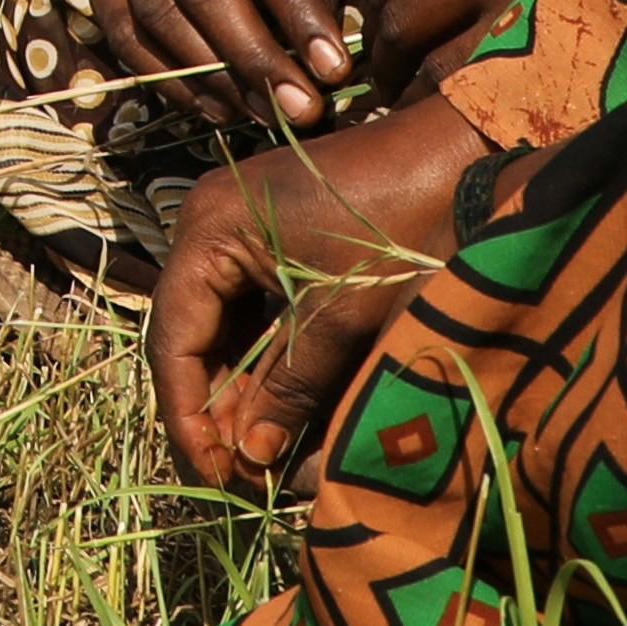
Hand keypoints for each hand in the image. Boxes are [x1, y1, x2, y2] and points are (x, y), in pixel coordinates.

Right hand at [94, 0, 372, 127]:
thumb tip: (324, 68)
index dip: (296, 10)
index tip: (331, 68)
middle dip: (254, 54)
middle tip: (297, 107)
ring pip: (161, 15)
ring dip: (215, 76)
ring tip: (262, 112)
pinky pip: (128, 40)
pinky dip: (174, 83)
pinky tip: (218, 108)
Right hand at [147, 97, 487, 488]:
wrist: (454, 151)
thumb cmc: (397, 224)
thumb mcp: (342, 316)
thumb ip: (289, 386)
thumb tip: (249, 459)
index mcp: (209, 229)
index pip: (172, 336)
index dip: (187, 413)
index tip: (210, 474)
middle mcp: (206, 221)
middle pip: (185, 332)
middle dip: (207, 407)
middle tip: (232, 474)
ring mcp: (233, 225)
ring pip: (213, 324)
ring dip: (231, 387)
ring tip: (254, 452)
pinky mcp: (264, 233)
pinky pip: (242, 306)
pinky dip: (255, 357)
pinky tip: (273, 405)